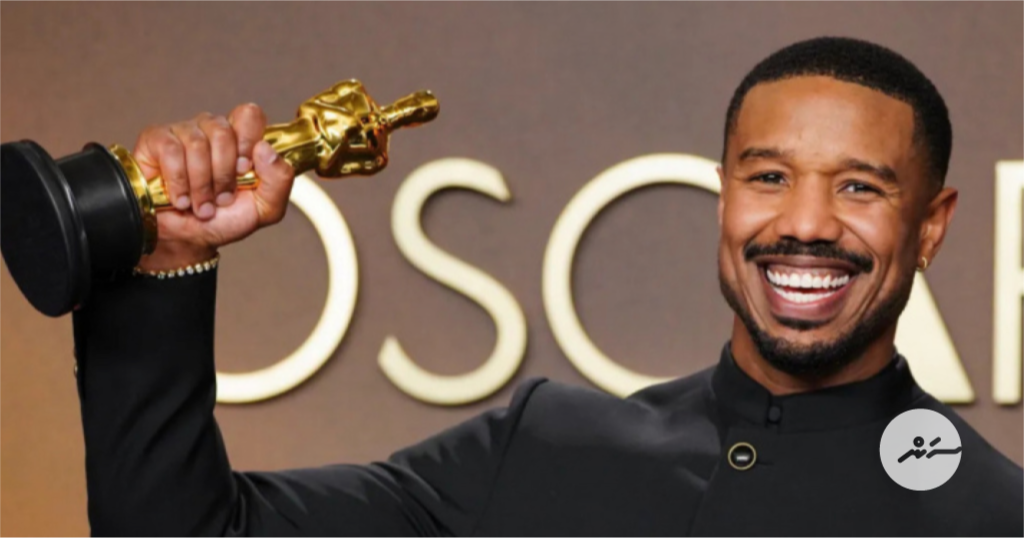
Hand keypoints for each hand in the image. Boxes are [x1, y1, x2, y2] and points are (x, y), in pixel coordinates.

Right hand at [131, 104, 295, 270]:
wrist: (189, 240)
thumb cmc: (224, 219)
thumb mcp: (265, 208)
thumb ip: (280, 180)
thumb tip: (265, 148)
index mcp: (241, 140)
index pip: (249, 115)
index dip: (247, 141)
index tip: (243, 171)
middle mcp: (212, 130)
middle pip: (222, 132)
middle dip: (223, 175)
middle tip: (221, 198)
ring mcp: (183, 132)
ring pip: (196, 144)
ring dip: (201, 185)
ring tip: (200, 204)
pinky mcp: (156, 140)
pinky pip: (170, 151)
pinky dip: (178, 182)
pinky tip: (180, 199)